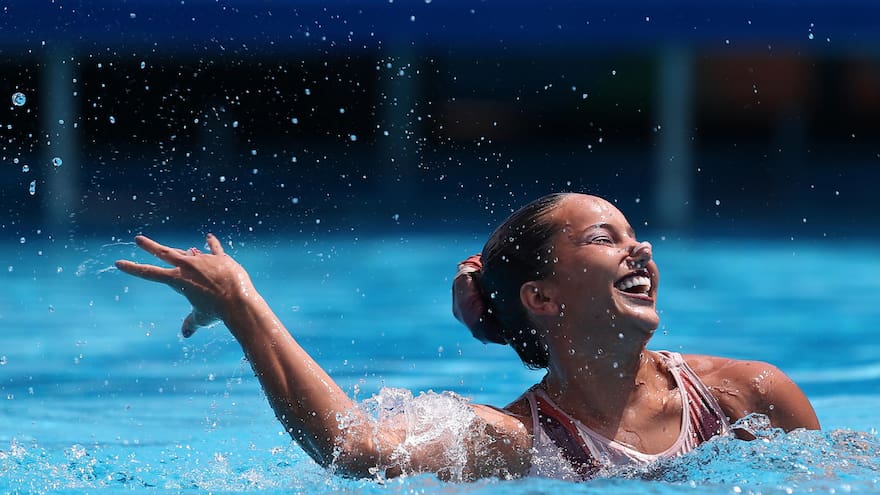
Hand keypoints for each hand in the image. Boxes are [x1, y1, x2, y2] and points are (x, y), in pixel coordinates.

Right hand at [115, 233, 254, 336]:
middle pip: (163, 253)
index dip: (132, 268)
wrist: (237, 300)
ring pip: (188, 251)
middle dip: (149, 246)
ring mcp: (203, 259)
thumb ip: (191, 324)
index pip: (149, 273)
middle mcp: (187, 266)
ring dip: (182, 251)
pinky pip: (214, 248)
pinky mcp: (220, 257)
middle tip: (138, 239)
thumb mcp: (201, 318)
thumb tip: (186, 334)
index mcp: (177, 280)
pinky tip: (209, 237)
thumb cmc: (217, 312)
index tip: (119, 263)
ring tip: (177, 250)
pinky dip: (212, 243)